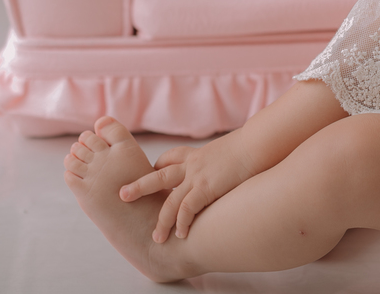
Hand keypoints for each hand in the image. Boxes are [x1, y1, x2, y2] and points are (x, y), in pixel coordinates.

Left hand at [119, 131, 255, 242]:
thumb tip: (232, 165)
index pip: (171, 158)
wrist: (258, 143)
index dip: (158, 168)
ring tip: (157, 237)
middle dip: (139, 186)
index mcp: (198, 154)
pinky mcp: (206, 187)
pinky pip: (188, 208)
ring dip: (162, 220)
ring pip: (170, 200)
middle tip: (122, 195)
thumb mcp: (232, 148)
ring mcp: (198, 176)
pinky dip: (183, 222)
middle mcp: (193, 164)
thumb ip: (223, 159)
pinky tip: (182, 234)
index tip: (150, 175)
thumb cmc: (252, 145)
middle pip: (159, 176)